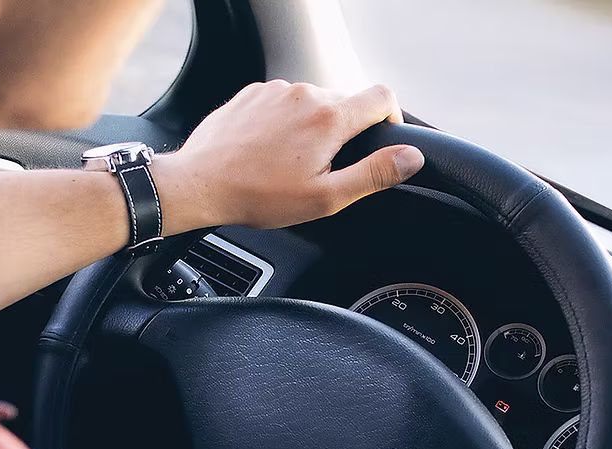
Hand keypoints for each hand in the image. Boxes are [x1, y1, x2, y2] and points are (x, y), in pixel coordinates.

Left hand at [150, 81, 424, 233]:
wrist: (199, 183)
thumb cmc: (259, 196)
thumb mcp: (325, 197)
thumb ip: (374, 174)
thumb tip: (412, 157)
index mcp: (330, 117)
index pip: (382, 97)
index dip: (391, 118)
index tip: (382, 140)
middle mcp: (305, 93)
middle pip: (346, 102)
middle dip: (345, 132)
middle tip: (325, 169)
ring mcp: (276, 89)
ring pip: (313, 102)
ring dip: (313, 127)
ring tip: (291, 164)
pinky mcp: (253, 93)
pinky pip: (283, 102)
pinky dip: (285, 122)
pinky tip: (269, 152)